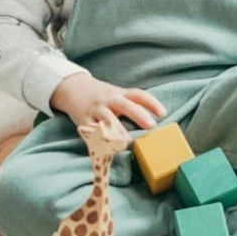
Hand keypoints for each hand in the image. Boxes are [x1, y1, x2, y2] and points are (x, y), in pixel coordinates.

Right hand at [51, 74, 166, 133]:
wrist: (72, 88)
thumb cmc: (101, 96)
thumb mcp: (116, 95)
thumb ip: (132, 104)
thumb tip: (155, 119)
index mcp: (119, 94)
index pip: (138, 95)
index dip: (152, 102)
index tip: (163, 113)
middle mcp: (109, 100)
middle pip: (125, 105)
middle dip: (138, 115)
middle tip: (151, 126)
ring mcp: (96, 109)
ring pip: (108, 119)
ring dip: (118, 130)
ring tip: (127, 141)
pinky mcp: (83, 120)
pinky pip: (91, 130)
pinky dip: (98, 138)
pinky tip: (105, 147)